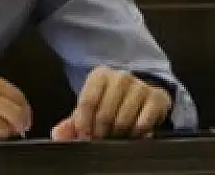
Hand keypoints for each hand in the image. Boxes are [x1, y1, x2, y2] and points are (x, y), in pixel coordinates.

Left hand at [51, 67, 171, 140]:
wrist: (141, 95)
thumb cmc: (110, 102)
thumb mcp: (90, 109)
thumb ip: (71, 123)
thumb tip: (58, 134)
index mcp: (99, 76)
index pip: (87, 102)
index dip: (83, 124)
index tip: (84, 137)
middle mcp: (120, 77)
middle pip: (104, 114)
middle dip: (100, 132)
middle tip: (100, 139)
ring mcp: (140, 86)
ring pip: (123, 121)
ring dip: (117, 134)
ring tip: (114, 136)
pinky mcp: (156, 98)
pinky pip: (142, 124)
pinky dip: (135, 134)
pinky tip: (131, 133)